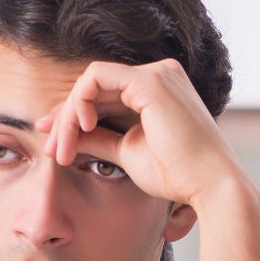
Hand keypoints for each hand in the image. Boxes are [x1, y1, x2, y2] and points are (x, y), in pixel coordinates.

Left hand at [35, 59, 245, 208]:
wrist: (210, 186)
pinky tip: (80, 128)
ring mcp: (157, 74)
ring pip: (91, 81)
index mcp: (159, 90)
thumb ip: (99, 138)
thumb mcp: (128, 152)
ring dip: (68, 115)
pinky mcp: (149, 82)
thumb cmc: (177, 174)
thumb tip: (66, 136)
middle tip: (50, 149)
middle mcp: (160, 74)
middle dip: (65, 117)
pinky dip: (79, 104)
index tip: (54, 144)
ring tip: (61, 149)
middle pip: (95, 86)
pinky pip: (95, 80)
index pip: (105, 93)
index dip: (73, 116)